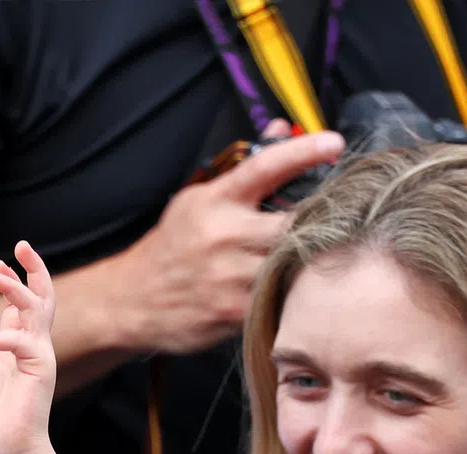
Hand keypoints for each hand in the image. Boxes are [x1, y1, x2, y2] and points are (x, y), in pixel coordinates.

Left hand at [0, 241, 57, 453]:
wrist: (1, 449)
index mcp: (13, 346)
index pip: (20, 304)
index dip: (10, 280)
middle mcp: (30, 345)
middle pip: (43, 296)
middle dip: (33, 268)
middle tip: (18, 246)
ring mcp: (39, 355)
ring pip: (39, 307)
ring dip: (16, 286)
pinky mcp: (42, 367)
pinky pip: (21, 340)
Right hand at [106, 127, 343, 355]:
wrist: (132, 300)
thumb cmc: (173, 247)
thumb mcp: (199, 199)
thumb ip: (244, 168)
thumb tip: (283, 129)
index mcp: (214, 201)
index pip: (264, 166)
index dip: (303, 152)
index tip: (334, 144)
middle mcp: (222, 235)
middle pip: (292, 222)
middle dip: (317, 221)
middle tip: (333, 219)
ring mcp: (228, 276)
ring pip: (291, 263)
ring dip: (307, 259)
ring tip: (314, 255)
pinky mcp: (234, 312)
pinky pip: (278, 296)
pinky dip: (290, 290)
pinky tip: (291, 286)